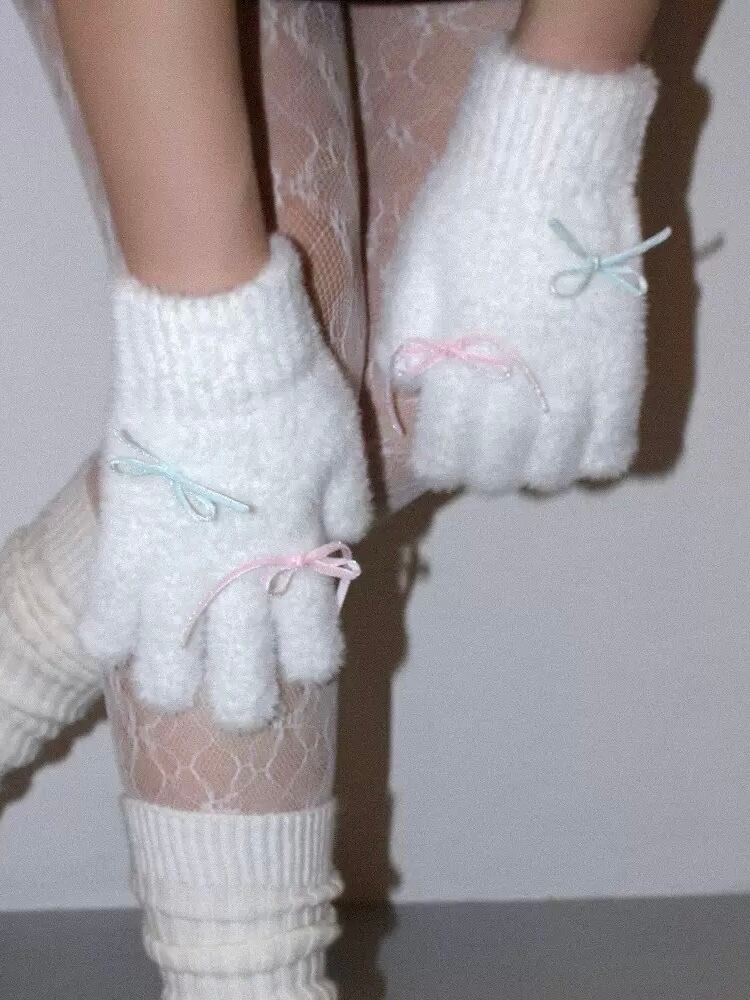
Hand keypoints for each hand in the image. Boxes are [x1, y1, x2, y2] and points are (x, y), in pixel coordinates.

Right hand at [80, 236, 370, 729]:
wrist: (219, 345)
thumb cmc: (292, 392)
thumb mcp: (344, 450)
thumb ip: (346, 506)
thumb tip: (343, 537)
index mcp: (299, 558)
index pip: (312, 647)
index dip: (313, 666)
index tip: (307, 663)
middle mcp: (240, 579)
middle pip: (239, 679)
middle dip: (244, 704)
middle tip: (240, 705)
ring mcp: (176, 566)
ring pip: (165, 666)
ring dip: (172, 685)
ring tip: (172, 683)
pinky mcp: (125, 540)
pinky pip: (106, 613)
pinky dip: (109, 638)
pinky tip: (115, 641)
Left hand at [378, 39, 664, 494]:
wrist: (548, 156)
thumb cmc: (465, 210)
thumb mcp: (409, 272)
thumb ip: (402, 342)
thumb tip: (409, 393)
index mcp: (457, 367)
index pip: (444, 459)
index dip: (437, 463)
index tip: (438, 446)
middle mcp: (516, 388)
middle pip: (497, 474)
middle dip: (480, 469)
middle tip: (480, 441)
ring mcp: (575, 381)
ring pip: (554, 474)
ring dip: (533, 469)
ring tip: (528, 441)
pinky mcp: (622, 367)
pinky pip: (613, 447)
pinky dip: (592, 458)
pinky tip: (576, 436)